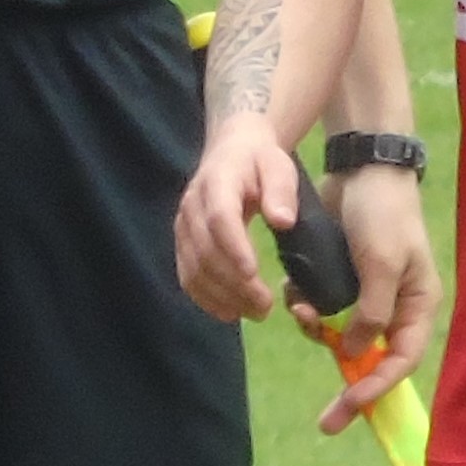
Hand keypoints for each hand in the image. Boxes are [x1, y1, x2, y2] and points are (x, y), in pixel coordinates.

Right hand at [176, 117, 300, 321]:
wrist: (232, 152)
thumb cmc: (260, 161)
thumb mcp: (279, 166)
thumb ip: (281, 191)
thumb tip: (283, 221)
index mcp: (218, 182)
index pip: (220, 217)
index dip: (233, 247)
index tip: (253, 274)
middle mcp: (192, 206)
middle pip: (206, 251)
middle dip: (233, 284)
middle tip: (265, 306)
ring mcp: (182, 226)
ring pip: (193, 269)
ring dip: (221, 297)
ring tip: (255, 313)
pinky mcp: (182, 243)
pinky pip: (187, 276)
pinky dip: (205, 299)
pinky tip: (229, 312)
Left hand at [320, 163, 439, 433]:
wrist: (360, 168)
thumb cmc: (383, 214)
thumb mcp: (382, 264)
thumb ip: (370, 311)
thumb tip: (351, 353)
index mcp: (417, 305)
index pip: (401, 361)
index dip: (377, 387)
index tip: (349, 407)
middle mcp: (394, 306)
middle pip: (371, 359)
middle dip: (347, 383)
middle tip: (326, 422)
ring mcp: (364, 292)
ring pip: (337, 333)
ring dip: (314, 329)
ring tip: (297, 310)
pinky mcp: (338, 276)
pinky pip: (320, 306)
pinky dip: (304, 303)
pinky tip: (292, 288)